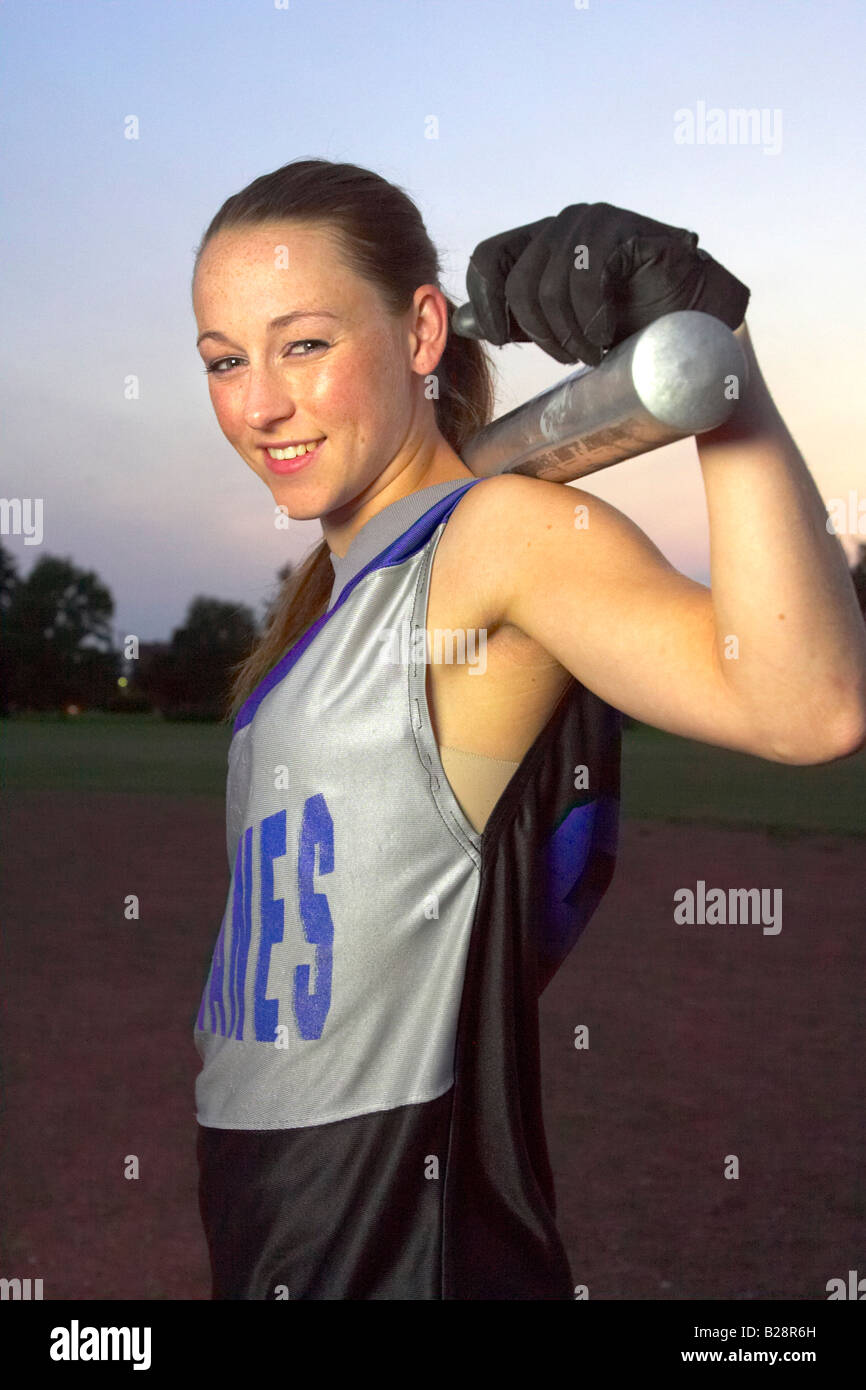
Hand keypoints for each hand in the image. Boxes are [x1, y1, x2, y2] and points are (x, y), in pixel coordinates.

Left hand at [462, 202, 749, 364]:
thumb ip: (514, 322)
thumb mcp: (558, 328)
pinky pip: (584, 276)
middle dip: (536, 331)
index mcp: (541, 241)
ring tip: (590, 353)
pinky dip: (590, 318)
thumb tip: (462, 323)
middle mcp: (564, 224)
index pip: (486, 258)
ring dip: (566, 333)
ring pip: (548, 284)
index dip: (486, 304)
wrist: (690, 325)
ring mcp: (594, 221)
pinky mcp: (625, 229)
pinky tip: (605, 338)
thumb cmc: (627, 326)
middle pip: (515, 279)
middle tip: (565, 357)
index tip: (505, 342)